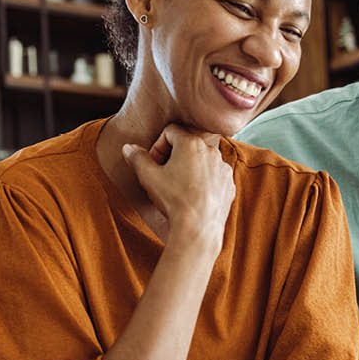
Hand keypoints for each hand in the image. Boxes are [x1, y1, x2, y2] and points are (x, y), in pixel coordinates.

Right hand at [122, 123, 235, 243]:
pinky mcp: (229, 184)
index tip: (153, 164)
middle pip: (187, 145)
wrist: (198, 227)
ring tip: (178, 188)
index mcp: (192, 143)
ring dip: (189, 169)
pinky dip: (203, 182)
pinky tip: (193, 197)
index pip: (170, 132)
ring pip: (202, 161)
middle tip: (163, 176)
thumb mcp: (148, 177)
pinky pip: (214, 176)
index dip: (158, 146)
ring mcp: (223, 168)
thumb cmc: (173, 199)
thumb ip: (138, 158)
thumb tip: (129, 148)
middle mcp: (212, 151)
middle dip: (173, 157)